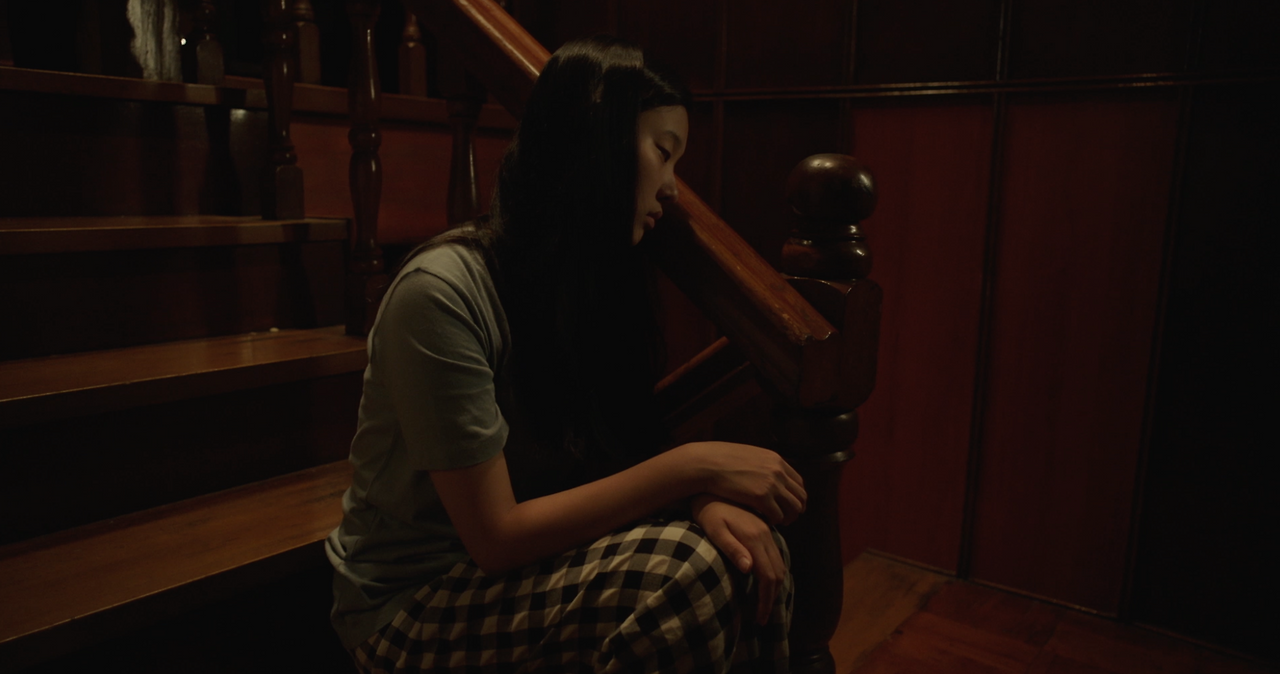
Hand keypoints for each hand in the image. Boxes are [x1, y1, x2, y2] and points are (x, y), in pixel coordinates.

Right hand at [680, 441, 806, 524]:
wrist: (707, 463)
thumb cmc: (720, 459)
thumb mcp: (748, 455)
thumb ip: (761, 464)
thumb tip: (764, 471)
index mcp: (776, 460)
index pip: (798, 482)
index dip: (796, 496)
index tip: (790, 504)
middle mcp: (778, 471)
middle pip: (800, 496)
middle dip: (796, 509)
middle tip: (788, 518)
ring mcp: (771, 484)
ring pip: (793, 508)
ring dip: (788, 517)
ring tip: (779, 522)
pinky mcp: (761, 497)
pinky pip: (778, 515)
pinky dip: (775, 521)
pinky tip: (766, 521)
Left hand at [691, 494, 786, 625]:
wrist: (712, 486)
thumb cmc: (708, 512)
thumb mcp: (715, 530)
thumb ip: (731, 548)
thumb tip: (749, 569)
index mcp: (754, 537)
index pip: (767, 576)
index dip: (765, 600)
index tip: (758, 618)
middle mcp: (765, 535)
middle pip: (778, 573)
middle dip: (772, 598)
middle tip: (761, 617)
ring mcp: (766, 531)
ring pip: (780, 564)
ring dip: (775, 587)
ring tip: (763, 603)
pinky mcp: (763, 529)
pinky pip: (775, 555)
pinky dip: (774, 572)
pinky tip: (764, 581)